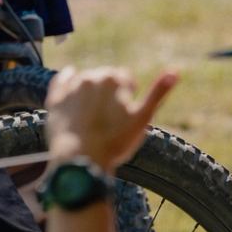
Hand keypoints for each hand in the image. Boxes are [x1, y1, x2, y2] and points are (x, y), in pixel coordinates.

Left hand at [46, 67, 179, 171]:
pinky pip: (62, 80)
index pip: (126, 79)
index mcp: (114, 78)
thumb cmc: (115, 142)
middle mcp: (92, 76)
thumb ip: (159, 93)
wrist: (81, 159)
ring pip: (85, 81)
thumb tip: (176, 71)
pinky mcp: (55, 96)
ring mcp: (71, 85)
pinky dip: (67, 83)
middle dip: (110, 93)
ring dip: (91, 92)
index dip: (129, 96)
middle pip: (106, 79)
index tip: (126, 113)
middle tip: (110, 119)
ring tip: (93, 117)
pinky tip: (73, 93)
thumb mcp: (143, 119)